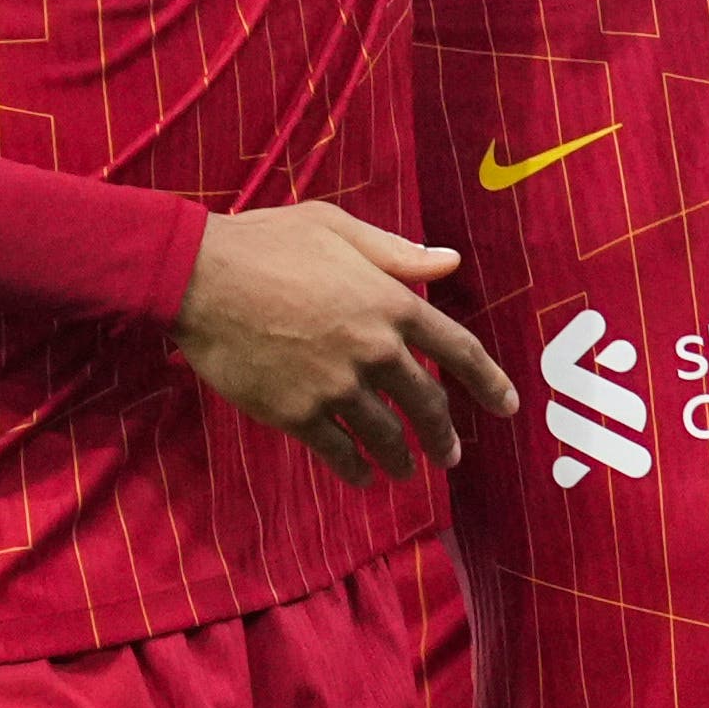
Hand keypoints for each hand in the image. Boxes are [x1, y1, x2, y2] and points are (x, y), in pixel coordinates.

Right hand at [172, 204, 518, 487]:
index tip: (509, 406)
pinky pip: (337, 451)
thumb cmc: (268, 243)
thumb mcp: (338, 229)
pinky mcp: (297, 414)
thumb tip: (448, 262)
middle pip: (426, 403)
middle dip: (443, 435)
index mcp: (391, 303)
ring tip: (406, 471)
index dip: (488, 381)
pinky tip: (362, 478)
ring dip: (401, 458)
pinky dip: (354, 470)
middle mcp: (374, 350)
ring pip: (385, 435)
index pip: (458, 349)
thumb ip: (397, 252)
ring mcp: (337, 387)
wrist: (200, 279)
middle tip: (450, 455)